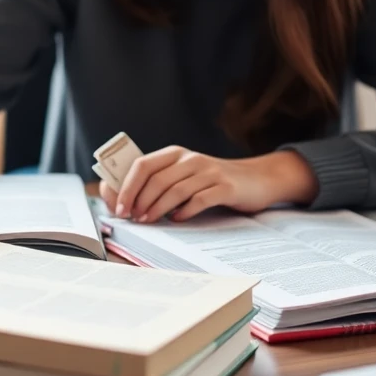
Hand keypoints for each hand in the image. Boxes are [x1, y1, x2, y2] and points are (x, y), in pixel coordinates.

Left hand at [99, 146, 317, 222]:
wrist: (257, 180)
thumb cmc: (212, 182)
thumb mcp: (185, 176)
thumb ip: (159, 185)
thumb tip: (123, 202)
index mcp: (175, 154)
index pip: (142, 165)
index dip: (126, 187)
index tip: (119, 209)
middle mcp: (191, 159)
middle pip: (157, 179)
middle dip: (139, 201)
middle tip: (133, 219)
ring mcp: (210, 172)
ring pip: (175, 190)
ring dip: (157, 209)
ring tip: (149, 221)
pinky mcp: (226, 187)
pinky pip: (200, 199)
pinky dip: (185, 211)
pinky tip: (177, 220)